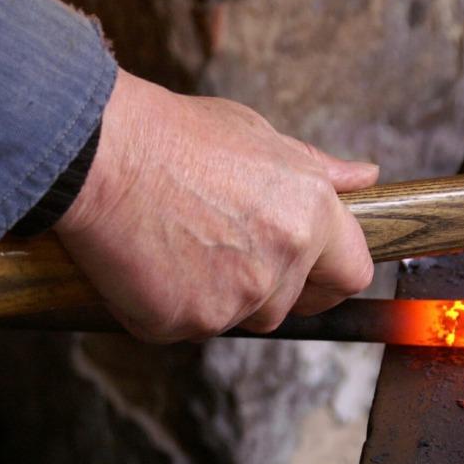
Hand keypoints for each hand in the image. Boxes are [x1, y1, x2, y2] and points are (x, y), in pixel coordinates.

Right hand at [54, 69, 377, 342]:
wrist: (98, 154)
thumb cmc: (177, 138)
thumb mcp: (260, 137)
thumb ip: (317, 169)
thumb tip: (365, 177)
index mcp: (310, 216)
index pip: (354, 273)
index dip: (333, 277)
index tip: (314, 276)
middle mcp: (282, 262)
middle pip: (288, 304)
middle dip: (266, 287)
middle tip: (225, 248)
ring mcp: (234, 298)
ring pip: (238, 317)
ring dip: (218, 296)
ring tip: (182, 243)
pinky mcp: (185, 322)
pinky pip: (188, 326)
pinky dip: (172, 305)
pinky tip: (152, 261)